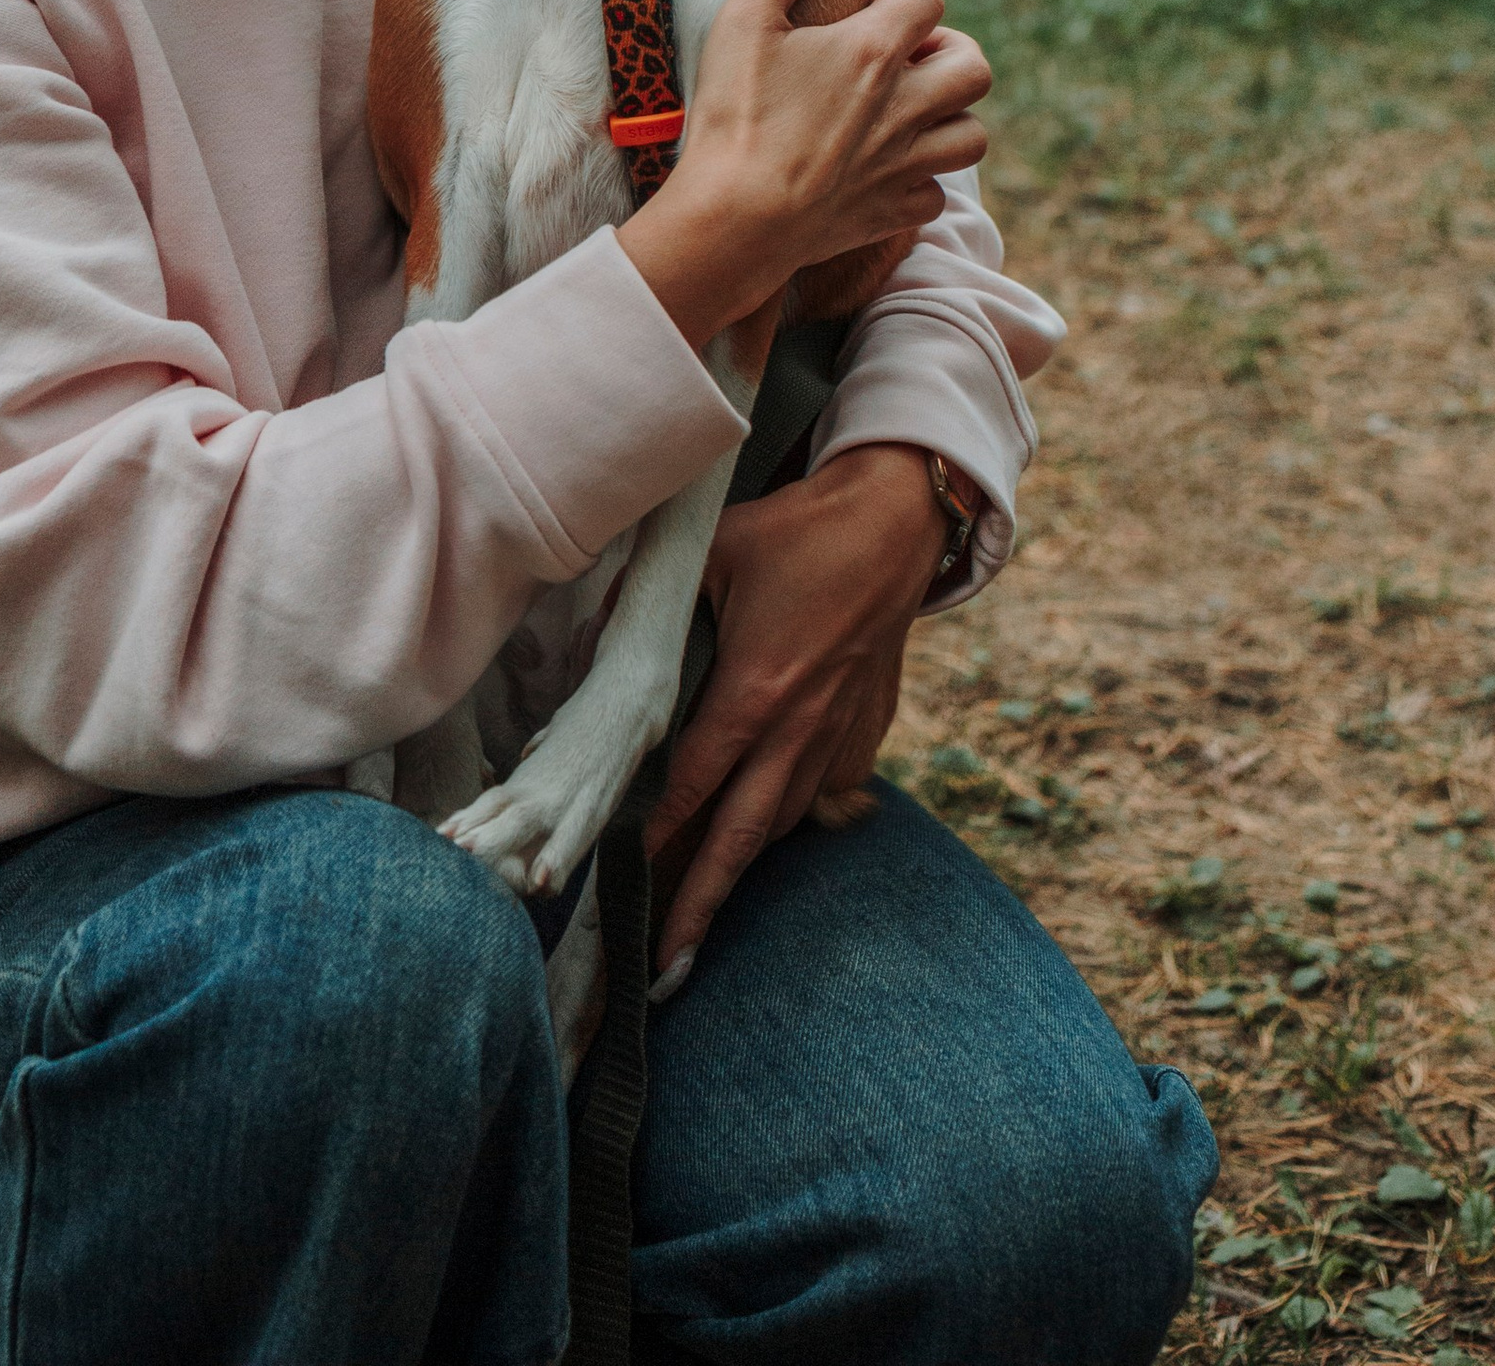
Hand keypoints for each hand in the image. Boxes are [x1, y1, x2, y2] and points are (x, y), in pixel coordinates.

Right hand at [618, 0, 990, 344]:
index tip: (858, 7)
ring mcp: (905, 164)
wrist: (731, 222)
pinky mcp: (892, 212)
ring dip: (948, 115)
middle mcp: (906, 106)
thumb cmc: (734, 116)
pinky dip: (922, 177)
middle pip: (974, 66)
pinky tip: (884, 168)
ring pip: (972, 134)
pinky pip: (937, 192)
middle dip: (946, 51)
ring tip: (903, 108)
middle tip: (899, 55)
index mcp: (874, 52)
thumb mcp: (745, 19)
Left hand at [642, 442, 951, 973]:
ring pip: (780, 823)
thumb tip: (596, 624)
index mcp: (754, 693)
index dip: (654, 842)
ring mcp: (836, 737)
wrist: (897, 524)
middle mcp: (797, 731)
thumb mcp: (717, 552)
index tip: (620, 889)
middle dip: (699, 908)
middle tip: (663, 970)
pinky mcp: (865, 733)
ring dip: (740, 869)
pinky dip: (789, 816)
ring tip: (700, 916)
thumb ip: (654, 597)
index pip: (692, 787)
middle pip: (740, 839)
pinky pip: (820, 793)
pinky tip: (765, 826)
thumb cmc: (800, 531)